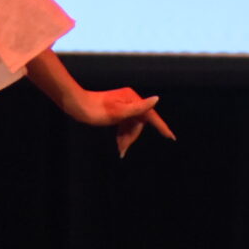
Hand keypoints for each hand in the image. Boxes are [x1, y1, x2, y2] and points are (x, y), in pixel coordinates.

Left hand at [54, 84, 174, 153]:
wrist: (77, 106)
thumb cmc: (96, 110)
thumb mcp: (118, 112)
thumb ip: (139, 108)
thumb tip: (156, 99)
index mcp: (133, 99)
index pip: (151, 115)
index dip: (161, 127)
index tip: (171, 137)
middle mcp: (130, 100)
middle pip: (140, 122)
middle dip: (133, 136)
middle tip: (122, 149)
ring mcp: (124, 105)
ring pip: (132, 125)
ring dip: (127, 137)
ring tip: (120, 149)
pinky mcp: (117, 110)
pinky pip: (125, 124)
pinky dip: (123, 133)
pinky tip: (119, 142)